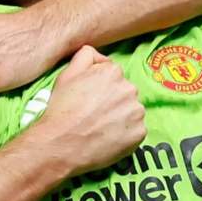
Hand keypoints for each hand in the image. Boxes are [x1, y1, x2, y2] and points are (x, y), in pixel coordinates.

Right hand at [30, 46, 145, 176]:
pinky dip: (125, 135)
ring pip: (131, 111)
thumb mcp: (67, 74)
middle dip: (113, 101)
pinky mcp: (139, 133)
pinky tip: (108, 138)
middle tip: (94, 114)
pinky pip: (135, 131)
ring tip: (100, 127)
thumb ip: (85, 56)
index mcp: (113, 72)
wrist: (62, 144)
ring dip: (120, 117)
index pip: (113, 76)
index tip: (90, 99)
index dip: (100, 88)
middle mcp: (129, 89)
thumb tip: (99, 56)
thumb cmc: (62, 109)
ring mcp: (136, 112)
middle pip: (124, 93)